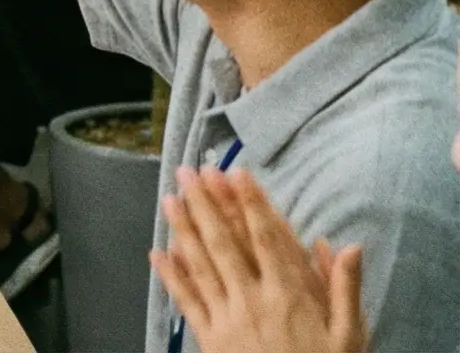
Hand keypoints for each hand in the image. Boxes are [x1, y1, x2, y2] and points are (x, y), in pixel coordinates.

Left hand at [154, 169, 365, 352]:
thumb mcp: (349, 336)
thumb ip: (344, 288)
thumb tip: (348, 244)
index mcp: (290, 295)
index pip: (266, 238)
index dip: (250, 203)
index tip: (236, 173)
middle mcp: (254, 300)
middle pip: (225, 243)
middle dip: (206, 204)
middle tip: (189, 171)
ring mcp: (228, 319)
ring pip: (201, 265)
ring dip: (183, 230)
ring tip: (169, 198)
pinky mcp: (210, 340)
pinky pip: (188, 302)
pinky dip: (172, 277)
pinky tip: (158, 253)